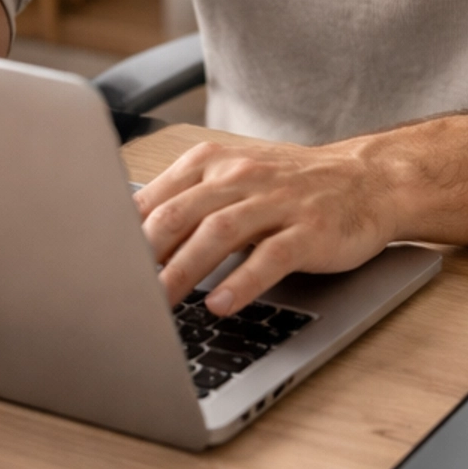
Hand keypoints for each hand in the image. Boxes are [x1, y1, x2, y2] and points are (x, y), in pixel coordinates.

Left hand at [135, 136, 397, 313]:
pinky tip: (219, 304)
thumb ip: (185, 204)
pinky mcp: (309, 229)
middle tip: (118, 294)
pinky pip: (270, 256)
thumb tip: (126, 245)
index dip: (121, 236)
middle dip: (143, 257)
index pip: (154, 199)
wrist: (369, 180)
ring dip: (182, 271)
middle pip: (178, 215)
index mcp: (212, 163)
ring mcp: (276, 202)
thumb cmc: (291, 188)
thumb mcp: (233, 182)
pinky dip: (241, 281)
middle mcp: (240, 177)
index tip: (98, 268)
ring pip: (217, 234)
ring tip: (157, 305)